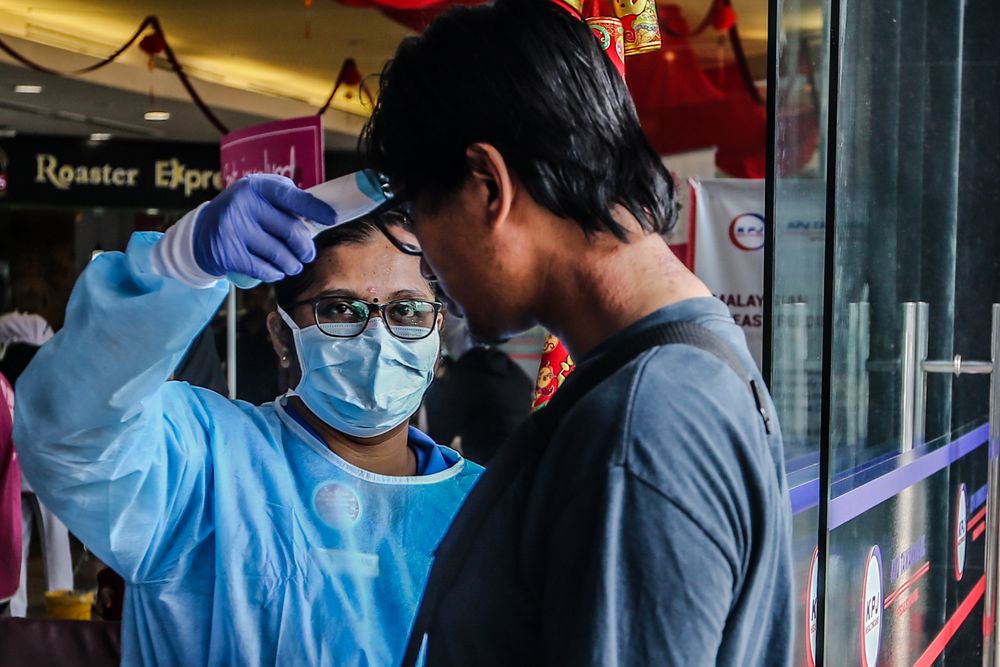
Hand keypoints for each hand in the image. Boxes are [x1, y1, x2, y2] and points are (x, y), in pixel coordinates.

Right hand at [193, 174, 338, 282]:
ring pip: (280, 254)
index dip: (314, 208)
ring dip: (292, 264)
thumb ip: (287, 202)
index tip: (331, 218)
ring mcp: (234, 229)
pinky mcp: (228, 253)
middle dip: (305, 247)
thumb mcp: (260, 198)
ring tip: (293, 264)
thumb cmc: (243, 215)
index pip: (292, 196)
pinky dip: (275, 273)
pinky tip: (276, 271)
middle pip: (290, 231)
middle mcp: (243, 204)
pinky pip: (264, 269)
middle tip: (307, 254)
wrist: (201, 233)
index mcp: (256, 187)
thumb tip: (322, 215)